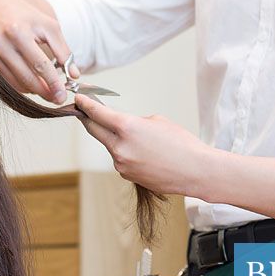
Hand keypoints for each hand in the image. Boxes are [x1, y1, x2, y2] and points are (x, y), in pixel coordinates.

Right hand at [0, 0, 78, 103]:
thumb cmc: (28, 17)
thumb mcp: (50, 27)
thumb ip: (64, 50)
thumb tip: (74, 74)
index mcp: (19, 31)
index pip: (40, 64)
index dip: (53, 82)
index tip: (63, 94)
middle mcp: (1, 41)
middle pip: (27, 76)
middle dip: (44, 91)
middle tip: (57, 99)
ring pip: (15, 82)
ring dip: (33, 90)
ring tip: (47, 91)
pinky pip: (5, 81)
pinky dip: (20, 86)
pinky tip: (31, 85)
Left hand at [73, 94, 209, 195]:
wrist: (196, 171)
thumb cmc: (181, 143)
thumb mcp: (156, 121)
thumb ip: (133, 122)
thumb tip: (122, 128)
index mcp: (126, 127)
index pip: (97, 113)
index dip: (85, 105)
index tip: (78, 100)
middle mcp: (119, 146)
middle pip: (94, 130)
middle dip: (88, 119)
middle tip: (84, 112)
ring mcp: (121, 164)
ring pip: (110, 146)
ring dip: (115, 139)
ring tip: (141, 140)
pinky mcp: (127, 175)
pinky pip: (120, 159)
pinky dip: (127, 153)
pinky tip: (145, 154)